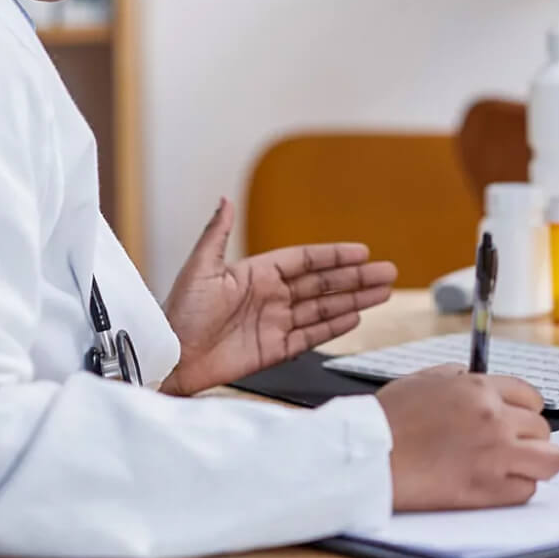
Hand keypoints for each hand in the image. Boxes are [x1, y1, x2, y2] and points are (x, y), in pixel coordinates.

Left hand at [159, 198, 397, 395]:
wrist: (170, 358)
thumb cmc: (178, 313)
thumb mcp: (198, 269)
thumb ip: (217, 235)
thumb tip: (224, 199)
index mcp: (256, 273)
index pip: (305, 260)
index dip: (334, 256)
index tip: (362, 251)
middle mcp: (270, 296)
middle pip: (322, 284)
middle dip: (356, 278)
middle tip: (388, 273)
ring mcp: (274, 323)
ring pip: (323, 309)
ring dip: (354, 301)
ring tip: (383, 294)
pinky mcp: (273, 349)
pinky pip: (310, 336)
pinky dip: (334, 328)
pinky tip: (356, 318)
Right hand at [375, 366, 558, 509]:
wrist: (369, 457)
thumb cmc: (386, 421)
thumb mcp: (420, 380)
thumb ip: (455, 376)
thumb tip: (470, 378)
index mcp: (478, 388)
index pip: (531, 396)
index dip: (526, 411)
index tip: (519, 421)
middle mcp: (494, 418)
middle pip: (542, 428)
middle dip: (528, 437)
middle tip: (510, 447)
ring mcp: (495, 454)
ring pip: (550, 460)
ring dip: (536, 464)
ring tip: (517, 468)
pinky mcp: (489, 489)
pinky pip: (527, 491)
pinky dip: (516, 489)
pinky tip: (496, 485)